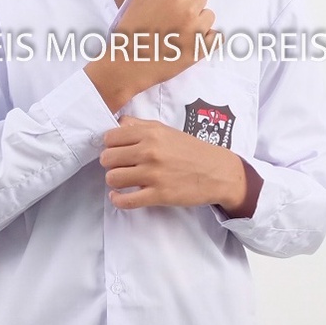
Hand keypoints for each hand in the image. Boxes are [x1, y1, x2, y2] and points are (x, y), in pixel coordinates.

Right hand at [85, 0, 218, 112]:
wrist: (128, 64)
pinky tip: (192, 41)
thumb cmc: (131, 30)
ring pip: (209, 16)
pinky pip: (217, 37)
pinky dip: (208, 38)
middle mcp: (189, 11)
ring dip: (198, 20)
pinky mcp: (201, 50)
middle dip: (190, 4)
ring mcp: (197, 31)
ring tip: (179, 31)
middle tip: (172, 17)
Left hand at [99, 116, 246, 210]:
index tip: (117, 150)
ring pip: (113, 178)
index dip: (110, 145)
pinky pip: (126, 200)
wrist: (218, 172)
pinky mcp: (158, 195)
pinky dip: (118, 200)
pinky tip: (119, 197)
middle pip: (107, 158)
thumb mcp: (167, 130)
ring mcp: (153, 174)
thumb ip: (141, 125)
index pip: (110, 137)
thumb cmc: (191, 150)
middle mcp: (149, 151)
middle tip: (120, 166)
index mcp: (150, 133)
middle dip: (110, 163)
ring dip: (114, 181)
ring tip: (123, 181)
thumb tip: (118, 124)